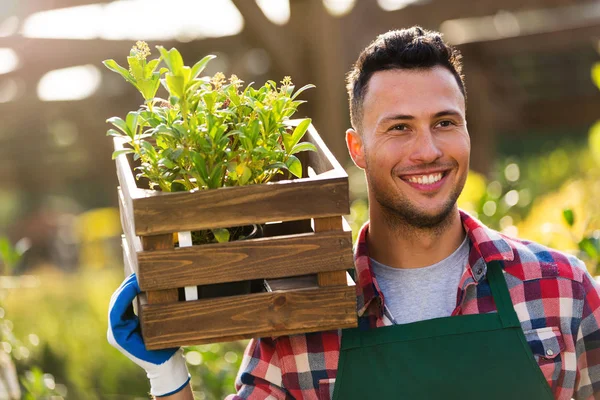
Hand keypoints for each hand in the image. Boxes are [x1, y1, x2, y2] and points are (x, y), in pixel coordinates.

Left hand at [107, 273, 189, 396]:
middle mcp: (114, 331)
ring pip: (118, 302)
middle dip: (125, 287)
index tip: (136, 282)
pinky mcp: (125, 324)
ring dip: (127, 288)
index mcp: (118, 335)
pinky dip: (130, 294)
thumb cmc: (163, 351)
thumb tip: (150, 295)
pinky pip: (124, 306)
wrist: (164, 366)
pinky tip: (139, 285)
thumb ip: (151, 316)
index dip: (124, 293)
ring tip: (138, 276)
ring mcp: (119, 328)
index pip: (116, 309)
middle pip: (115, 303)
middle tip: (138, 274)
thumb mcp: (158, 333)